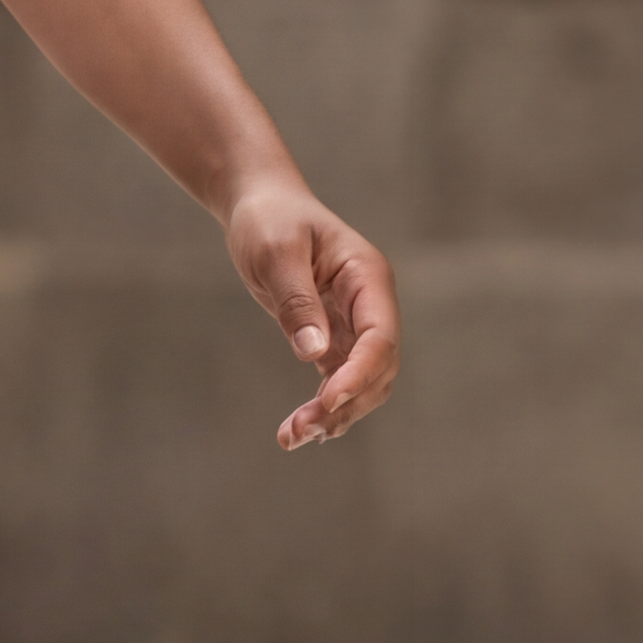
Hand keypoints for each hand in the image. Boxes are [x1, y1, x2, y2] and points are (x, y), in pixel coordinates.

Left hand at [224, 183, 401, 452]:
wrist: (261, 204)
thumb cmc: (269, 219)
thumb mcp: (276, 252)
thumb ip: (296, 301)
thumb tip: (314, 354)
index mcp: (368, 277)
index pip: (381, 337)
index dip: (359, 374)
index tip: (327, 400)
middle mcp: (370, 304)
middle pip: (378, 369)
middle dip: (346, 404)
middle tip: (300, 431)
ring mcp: (355, 322)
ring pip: (362, 382)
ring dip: (336, 414)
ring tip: (292, 437)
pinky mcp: (334, 336)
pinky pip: (339, 379)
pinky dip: (326, 406)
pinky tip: (302, 430)